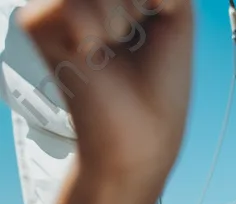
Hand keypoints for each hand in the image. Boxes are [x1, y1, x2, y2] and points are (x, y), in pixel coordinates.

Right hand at [18, 0, 192, 182]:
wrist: (145, 135)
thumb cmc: (162, 82)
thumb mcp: (176, 8)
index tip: (156, 8)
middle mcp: (77, 0)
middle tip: (140, 23)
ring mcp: (54, 7)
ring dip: (120, 9)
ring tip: (118, 40)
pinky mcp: (37, 24)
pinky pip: (71, 4)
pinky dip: (96, 25)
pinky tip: (96, 52)